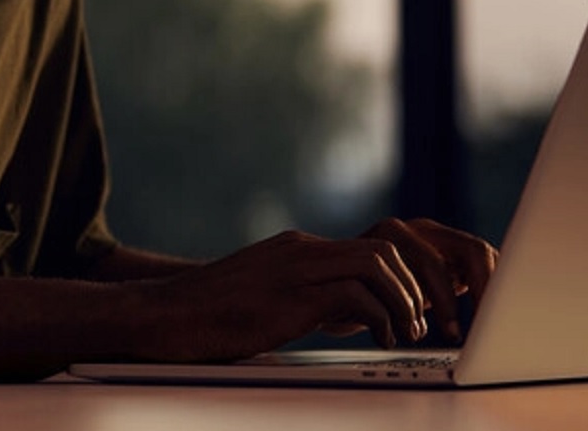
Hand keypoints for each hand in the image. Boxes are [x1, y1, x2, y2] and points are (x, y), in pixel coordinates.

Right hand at [140, 221, 496, 362]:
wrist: (163, 315)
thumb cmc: (209, 318)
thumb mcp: (266, 300)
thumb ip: (304, 298)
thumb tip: (346, 316)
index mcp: (298, 250)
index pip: (370, 247)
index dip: (403, 278)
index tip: (416, 310)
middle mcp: (301, 250)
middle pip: (384, 247)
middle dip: (416, 285)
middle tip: (424, 323)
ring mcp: (295, 268)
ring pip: (377, 263)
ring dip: (405, 301)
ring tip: (410, 333)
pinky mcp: (289, 296)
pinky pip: (355, 296)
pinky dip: (381, 319)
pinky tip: (382, 341)